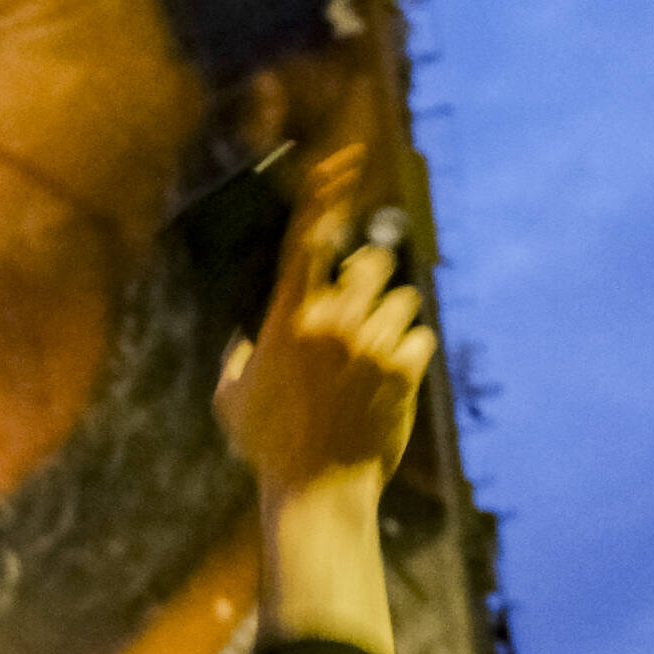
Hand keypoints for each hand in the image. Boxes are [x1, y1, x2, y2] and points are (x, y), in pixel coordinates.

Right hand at [213, 143, 436, 498]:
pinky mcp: (406, 369)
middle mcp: (332, 323)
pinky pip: (421, 337)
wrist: (317, 491)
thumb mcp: (232, 396)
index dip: (326, 194)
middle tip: (362, 307)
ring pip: (404, 300)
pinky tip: (387, 386)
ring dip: (392, 322)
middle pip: (372, 263)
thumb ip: (239, 354)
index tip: (344, 162)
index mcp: (286, 320)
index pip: (308, 240)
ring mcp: (372, 344)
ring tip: (371, 362)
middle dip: (371, 278)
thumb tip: (244, 336)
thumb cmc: (267, 446)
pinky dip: (409, 356)